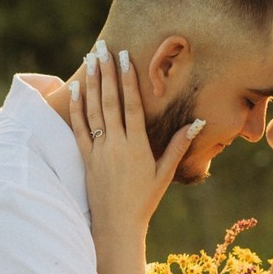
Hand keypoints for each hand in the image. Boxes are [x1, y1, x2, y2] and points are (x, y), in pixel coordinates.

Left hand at [67, 40, 201, 239]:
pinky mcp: (85, 158)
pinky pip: (79, 128)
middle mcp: (116, 144)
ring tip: (90, 59)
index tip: (124, 57)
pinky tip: (76, 89)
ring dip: (91, 83)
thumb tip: (196, 123)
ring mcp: (98, 150)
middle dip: (106, 72)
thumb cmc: (144, 200)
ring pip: (93, 110)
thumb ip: (178, 145)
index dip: (127, 79)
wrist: (117, 225)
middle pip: (110, 101)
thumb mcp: (164, 173)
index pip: (132, 105)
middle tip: (103, 48)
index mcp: (137, 146)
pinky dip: (77, 107)